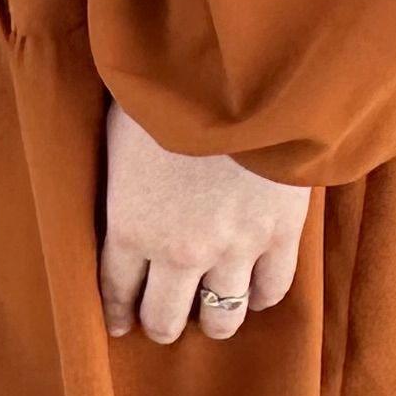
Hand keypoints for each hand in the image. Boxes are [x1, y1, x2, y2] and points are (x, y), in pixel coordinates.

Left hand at [99, 101, 308, 346]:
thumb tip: (115, 180)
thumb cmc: (169, 87)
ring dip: (211, 320)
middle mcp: (180, 251)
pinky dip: (258, 297)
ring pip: (220, 318)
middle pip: (165, 317)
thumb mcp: (120, 128)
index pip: (116, 290)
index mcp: (131, 225)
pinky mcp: (280, 234)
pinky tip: (251, 293)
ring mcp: (234, 248)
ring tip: (209, 315)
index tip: (118, 323)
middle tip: (161, 320)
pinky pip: (270, 290)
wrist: (239, 73)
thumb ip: (119, 173)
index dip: (116, 312)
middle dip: (159, 323)